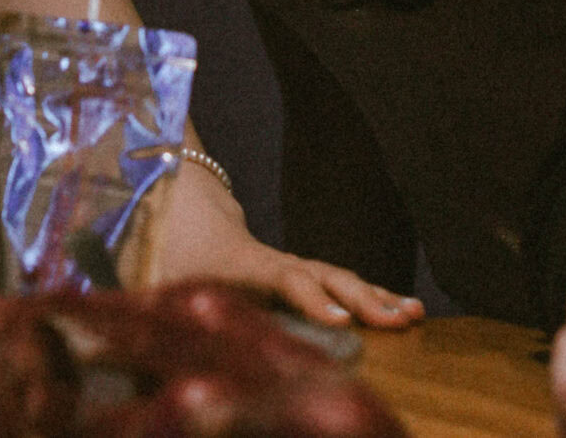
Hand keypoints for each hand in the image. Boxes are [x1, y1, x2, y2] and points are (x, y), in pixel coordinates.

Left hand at [150, 159, 421, 328]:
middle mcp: (271, 262)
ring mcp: (285, 264)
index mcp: (239, 264)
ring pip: (335, 276)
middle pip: (322, 274)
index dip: (311, 297)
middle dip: (362, 297)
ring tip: (414, 314)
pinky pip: (334, 283)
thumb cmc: (159, 251)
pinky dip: (368, 296)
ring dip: (375, 296)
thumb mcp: (151, 282)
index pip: (282, 277)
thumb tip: (163, 365)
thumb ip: (159, 317)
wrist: (169, 201)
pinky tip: (401, 311)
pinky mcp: (290, 273)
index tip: (340, 319)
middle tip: (400, 318)